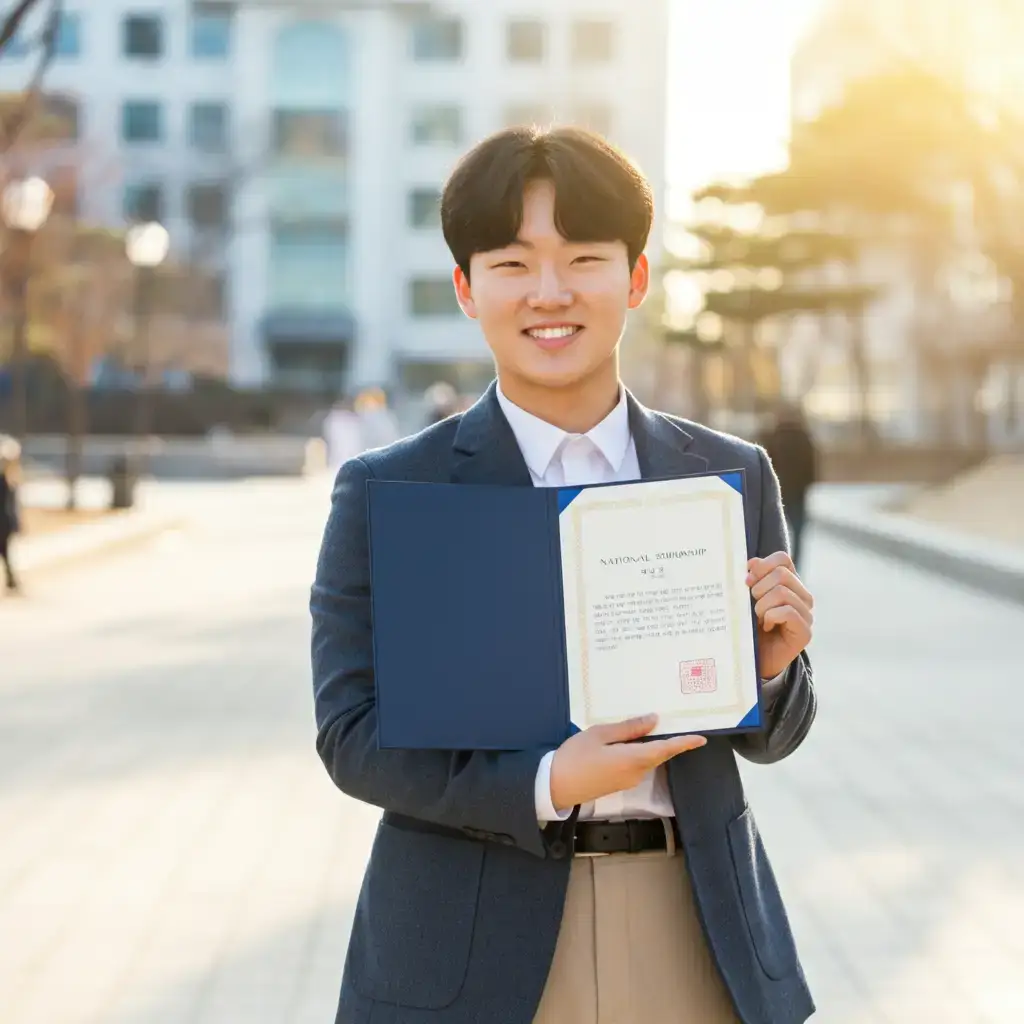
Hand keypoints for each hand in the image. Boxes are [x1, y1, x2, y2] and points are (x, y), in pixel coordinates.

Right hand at [549, 715, 705, 812]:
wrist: (555, 786)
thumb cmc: (575, 756)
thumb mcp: (599, 735)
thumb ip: (628, 728)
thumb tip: (654, 721)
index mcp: (633, 759)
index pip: (665, 749)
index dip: (684, 743)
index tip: (701, 738)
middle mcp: (636, 772)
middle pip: (658, 754)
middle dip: (669, 741)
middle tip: (675, 722)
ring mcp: (628, 780)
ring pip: (647, 759)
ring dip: (651, 745)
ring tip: (650, 725)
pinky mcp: (619, 784)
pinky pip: (637, 765)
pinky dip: (640, 752)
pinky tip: (631, 741)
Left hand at [747, 552, 813, 679]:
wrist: (754, 658)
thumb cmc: (749, 626)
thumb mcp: (746, 599)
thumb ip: (751, 580)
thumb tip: (751, 563)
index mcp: (790, 583)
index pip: (783, 559)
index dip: (762, 565)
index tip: (747, 580)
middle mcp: (802, 596)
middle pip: (781, 574)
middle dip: (759, 589)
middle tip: (752, 606)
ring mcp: (806, 614)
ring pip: (782, 592)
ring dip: (762, 606)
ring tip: (758, 619)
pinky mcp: (805, 632)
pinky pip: (787, 612)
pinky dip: (771, 617)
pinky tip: (767, 627)